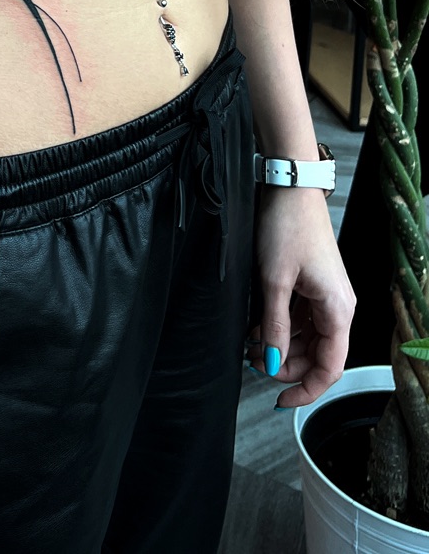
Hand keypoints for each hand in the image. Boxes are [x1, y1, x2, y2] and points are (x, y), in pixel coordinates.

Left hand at [246, 185, 355, 407]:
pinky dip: (280, 327)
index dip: (306, 389)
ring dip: (281, 346)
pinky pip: (301, 318)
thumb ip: (273, 326)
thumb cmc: (286, 228)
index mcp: (337, 310)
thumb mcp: (274, 281)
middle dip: (287, 365)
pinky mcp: (313, 284)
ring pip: (308, 338)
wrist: (290, 188)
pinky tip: (256, 328)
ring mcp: (325, 295)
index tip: (280, 401)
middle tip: (254, 364)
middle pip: (318, 355)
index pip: (330, 367)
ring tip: (250, 346)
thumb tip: (270, 363)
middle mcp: (338, 307)